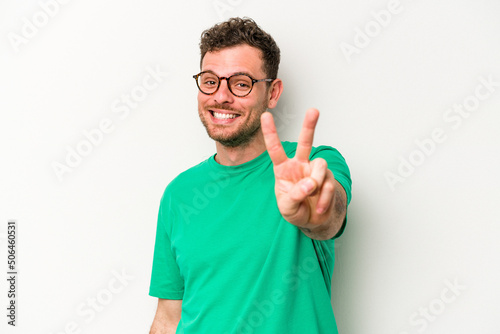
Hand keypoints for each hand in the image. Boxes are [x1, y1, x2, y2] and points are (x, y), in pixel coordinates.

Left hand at [261, 108, 336, 230]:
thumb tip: (310, 184)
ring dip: (316, 184)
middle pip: (305, 142)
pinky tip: (319, 207)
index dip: (270, 132)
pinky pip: (328, 185)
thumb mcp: (286, 207)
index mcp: (283, 169)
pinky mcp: (328, 178)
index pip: (275, 149)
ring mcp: (315, 170)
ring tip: (312, 196)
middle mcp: (300, 165)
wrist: (313, 221)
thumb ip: (294, 195)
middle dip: (310, 125)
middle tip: (314, 110)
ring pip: (320, 166)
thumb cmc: (295, 210)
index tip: (265, 115)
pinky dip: (323, 200)